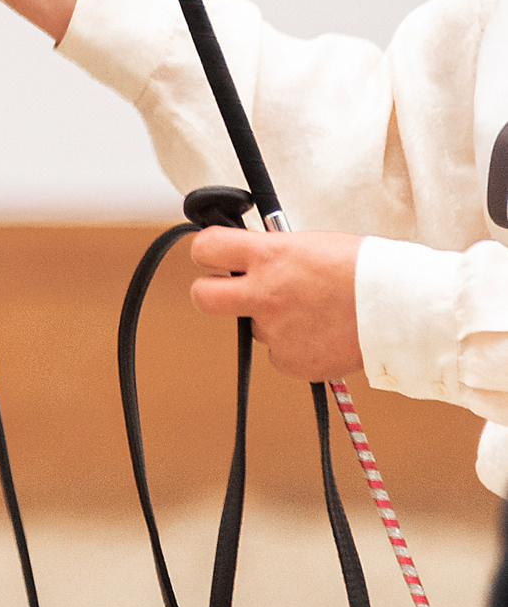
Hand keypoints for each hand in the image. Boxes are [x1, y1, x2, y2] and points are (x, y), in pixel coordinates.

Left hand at [189, 227, 362, 380]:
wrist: (401, 309)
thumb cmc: (364, 269)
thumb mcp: (310, 244)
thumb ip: (275, 253)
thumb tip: (254, 259)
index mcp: (269, 256)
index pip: (207, 247)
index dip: (206, 250)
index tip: (213, 254)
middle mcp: (265, 294)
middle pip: (204, 296)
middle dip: (210, 292)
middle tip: (227, 290)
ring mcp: (276, 331)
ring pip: (254, 328)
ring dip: (271, 322)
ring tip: (312, 312)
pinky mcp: (293, 362)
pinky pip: (280, 355)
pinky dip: (295, 348)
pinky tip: (322, 334)